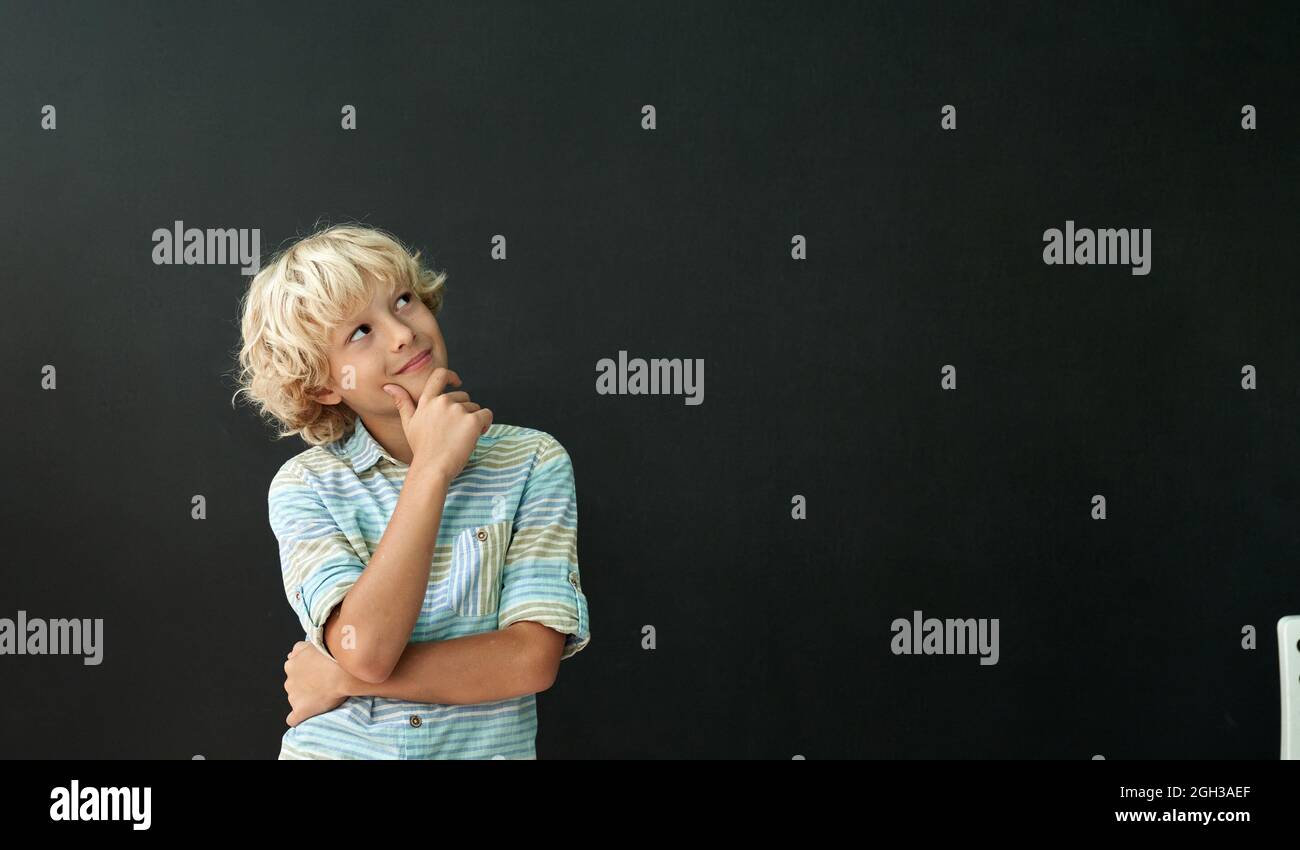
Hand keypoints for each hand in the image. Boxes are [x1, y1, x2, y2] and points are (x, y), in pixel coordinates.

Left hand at [284, 640, 350, 726]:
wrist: (342, 672)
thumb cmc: (331, 655)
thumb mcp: (312, 642)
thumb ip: (299, 648)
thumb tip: (291, 654)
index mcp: (291, 665)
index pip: (293, 670)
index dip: (306, 672)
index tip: (318, 673)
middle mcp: (289, 681)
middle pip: (294, 685)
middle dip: (305, 685)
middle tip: (323, 683)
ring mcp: (294, 697)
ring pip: (296, 699)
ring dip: (305, 698)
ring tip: (323, 696)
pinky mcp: (300, 710)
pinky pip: (293, 719)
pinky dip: (299, 717)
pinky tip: (307, 715)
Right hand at [382, 366, 492, 481]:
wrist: (432, 468)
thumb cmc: (422, 449)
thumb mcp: (408, 424)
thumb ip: (402, 402)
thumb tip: (388, 386)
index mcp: (427, 401)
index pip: (439, 375)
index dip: (451, 376)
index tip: (457, 383)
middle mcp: (442, 401)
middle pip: (463, 396)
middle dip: (464, 410)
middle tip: (455, 431)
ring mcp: (458, 410)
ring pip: (475, 407)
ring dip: (473, 420)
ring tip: (462, 436)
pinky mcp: (472, 420)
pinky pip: (487, 415)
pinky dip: (486, 424)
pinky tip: (477, 435)